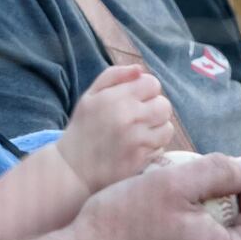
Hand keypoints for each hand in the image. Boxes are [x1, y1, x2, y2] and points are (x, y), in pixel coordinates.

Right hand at [57, 65, 173, 190]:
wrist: (72, 169)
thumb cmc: (82, 129)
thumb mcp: (89, 96)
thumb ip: (114, 76)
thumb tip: (140, 70)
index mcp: (116, 98)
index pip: (152, 84)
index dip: (146, 90)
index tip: (136, 99)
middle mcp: (129, 117)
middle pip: (164, 105)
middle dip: (155, 108)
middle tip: (141, 117)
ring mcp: (137, 140)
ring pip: (167, 127)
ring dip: (157, 129)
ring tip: (141, 132)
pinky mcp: (141, 159)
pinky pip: (161, 147)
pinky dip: (153, 147)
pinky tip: (137, 148)